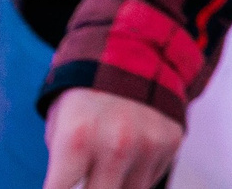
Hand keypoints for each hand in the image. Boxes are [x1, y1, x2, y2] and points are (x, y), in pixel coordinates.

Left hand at [44, 89, 184, 188]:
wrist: (133, 56)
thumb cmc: (86, 99)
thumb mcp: (60, 130)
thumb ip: (63, 169)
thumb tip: (71, 188)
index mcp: (77, 140)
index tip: (65, 185)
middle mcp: (115, 144)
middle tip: (90, 177)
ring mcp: (148, 144)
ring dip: (117, 184)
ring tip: (109, 164)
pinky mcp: (171, 142)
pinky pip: (151, 178)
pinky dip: (139, 173)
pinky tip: (131, 153)